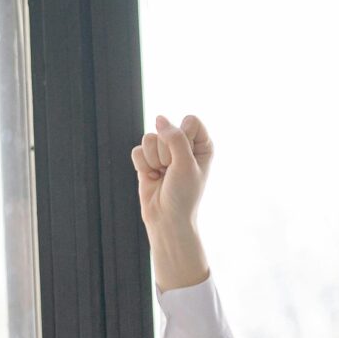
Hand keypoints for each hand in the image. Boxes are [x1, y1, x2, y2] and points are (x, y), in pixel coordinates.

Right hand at [132, 113, 212, 290]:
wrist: (166, 219)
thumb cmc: (183, 194)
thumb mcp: (185, 164)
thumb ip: (174, 138)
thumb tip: (159, 118)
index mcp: (202, 144)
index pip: (189, 121)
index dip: (183, 137)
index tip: (185, 158)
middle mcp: (183, 145)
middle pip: (166, 129)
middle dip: (165, 153)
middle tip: (171, 172)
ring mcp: (163, 153)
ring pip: (149, 139)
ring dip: (153, 160)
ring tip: (161, 175)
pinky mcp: (146, 161)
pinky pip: (137, 151)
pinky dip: (142, 166)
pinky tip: (151, 177)